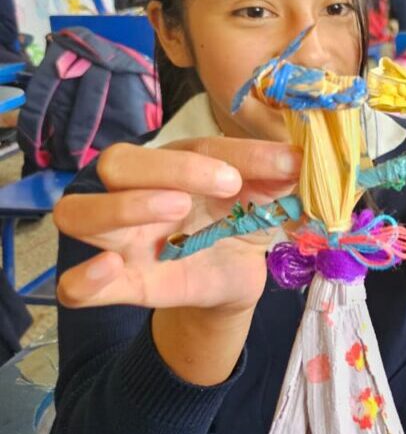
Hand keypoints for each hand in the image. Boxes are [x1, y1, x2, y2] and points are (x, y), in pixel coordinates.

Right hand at [55, 137, 300, 314]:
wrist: (237, 278)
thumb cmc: (240, 223)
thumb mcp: (267, 199)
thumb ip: (280, 179)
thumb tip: (304, 161)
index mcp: (174, 165)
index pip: (192, 147)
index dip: (237, 154)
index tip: (281, 167)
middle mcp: (137, 194)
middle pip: (117, 163)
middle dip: (167, 167)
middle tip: (225, 186)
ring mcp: (123, 240)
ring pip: (78, 213)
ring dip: (121, 207)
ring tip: (175, 210)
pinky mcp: (122, 286)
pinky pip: (73, 286)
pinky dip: (83, 278)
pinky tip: (111, 270)